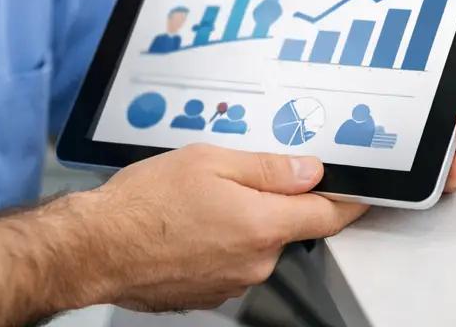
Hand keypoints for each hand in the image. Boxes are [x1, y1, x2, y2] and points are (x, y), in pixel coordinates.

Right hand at [83, 144, 366, 311]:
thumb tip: (309, 170)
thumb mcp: (209, 161)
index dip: (348, 199)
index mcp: (262, 224)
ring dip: (239, 221)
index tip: (360, 190)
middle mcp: (255, 261)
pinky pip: (229, 260)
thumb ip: (267, 167)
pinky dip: (218, 241)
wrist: (95, 248)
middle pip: (287, 226)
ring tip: (197, 200)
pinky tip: (186, 224)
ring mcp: (232, 282)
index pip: (328, 215)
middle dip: (271, 201)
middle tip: (233, 176)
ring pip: (255, 243)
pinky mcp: (210, 293)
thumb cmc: (144, 204)